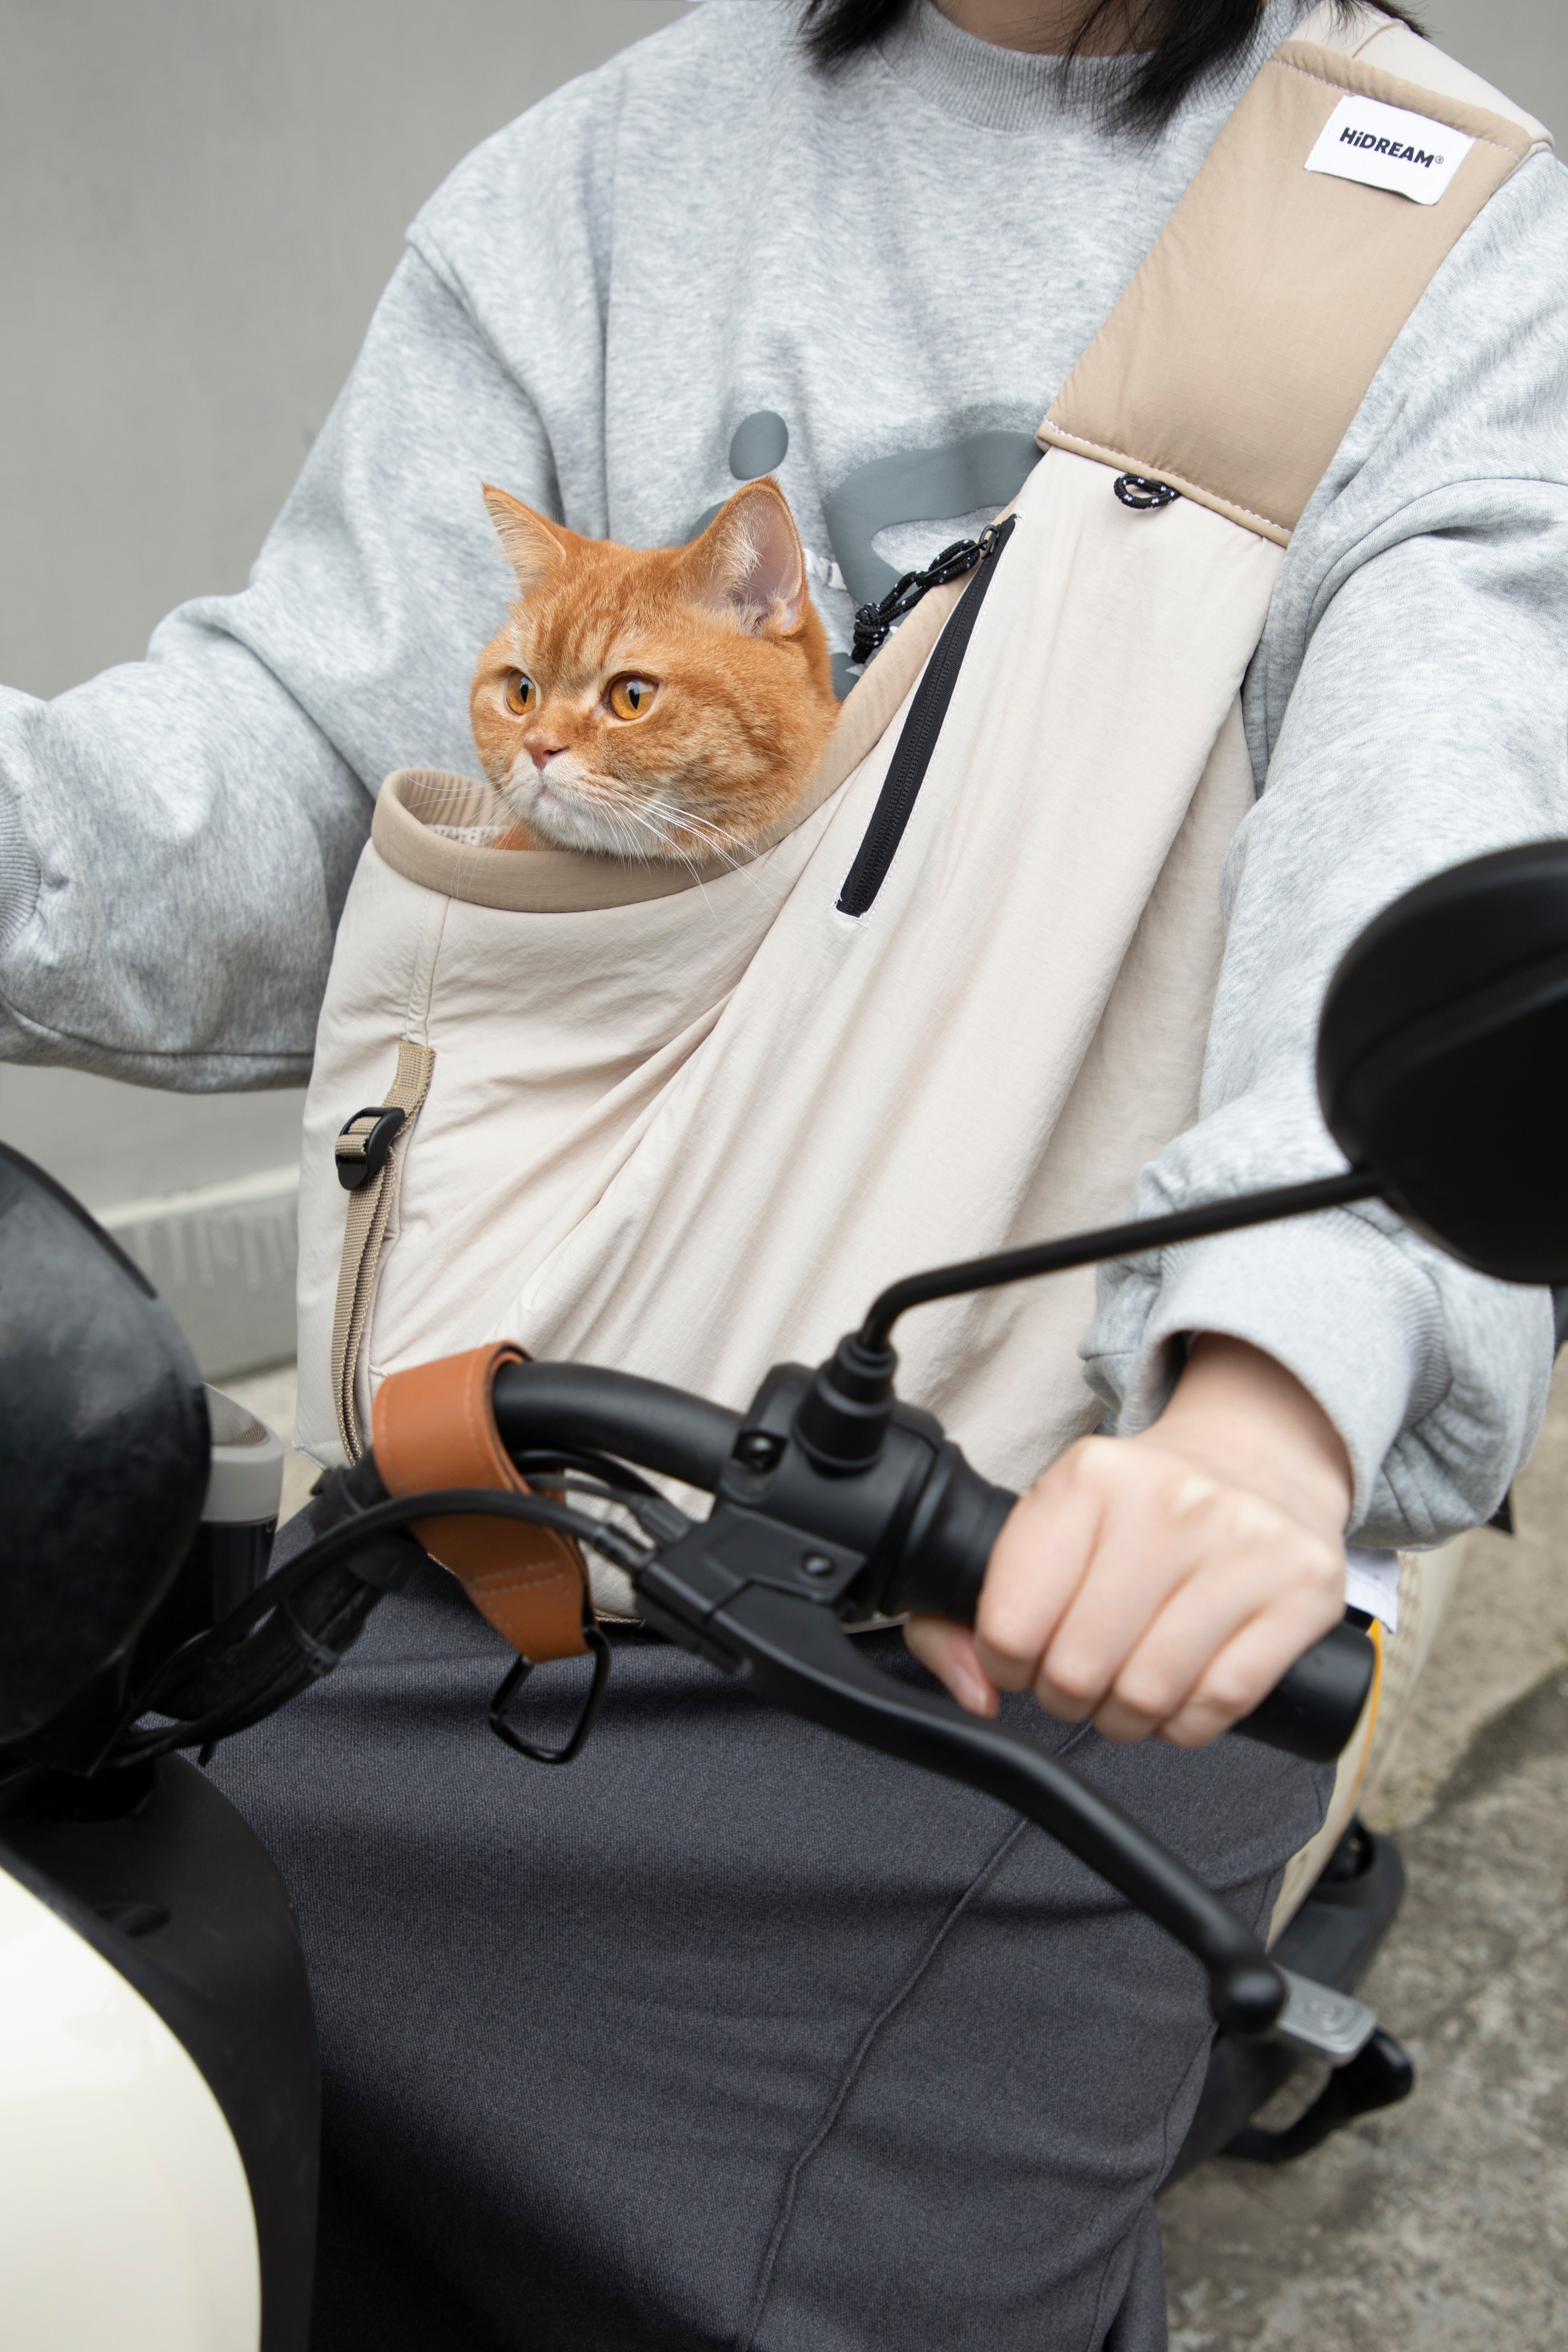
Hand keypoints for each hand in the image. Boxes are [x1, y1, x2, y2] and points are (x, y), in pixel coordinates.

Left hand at [905, 1336, 1351, 1747]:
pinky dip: (1185, 1721)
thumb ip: (974, 1606)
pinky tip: (1179, 1691)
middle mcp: (1169, 1501)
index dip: (1005, 1663)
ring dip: (1125, 1716)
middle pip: (1078, 1668)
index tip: (1021, 1657)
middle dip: (1066, 1694)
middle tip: (1078, 1676)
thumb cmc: (1141, 1510)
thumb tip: (974, 1691)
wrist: (1258, 1459)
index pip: (1012, 1623)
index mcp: (1089, 1477)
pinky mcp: (1301, 1590)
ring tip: (1126, 1686)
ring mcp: (1244, 1544)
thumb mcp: (1052, 1521)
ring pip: (1148, 1694)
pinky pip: (1218, 1704)